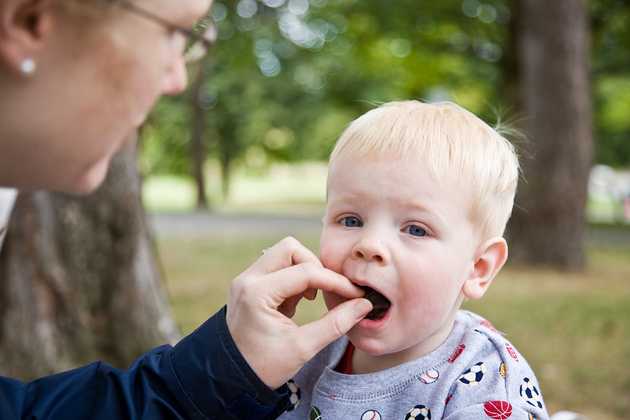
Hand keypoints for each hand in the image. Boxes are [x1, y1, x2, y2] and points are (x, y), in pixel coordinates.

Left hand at [226, 236, 371, 388]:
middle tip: (328, 291)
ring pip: (283, 254)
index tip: (355, 295)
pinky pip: (278, 267)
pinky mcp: (250, 284)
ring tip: (311, 299)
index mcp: (257, 293)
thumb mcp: (303, 348)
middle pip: (290, 249)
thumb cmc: (263, 366)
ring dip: (304, 270)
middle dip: (315, 266)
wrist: (231, 378)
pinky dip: (294, 278)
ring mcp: (246, 280)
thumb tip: (364, 305)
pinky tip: (299, 302)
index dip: (335, 281)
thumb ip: (336, 324)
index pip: (305, 272)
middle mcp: (248, 279)